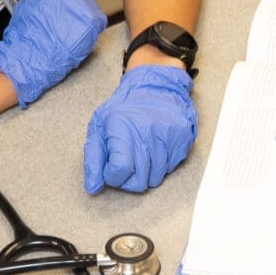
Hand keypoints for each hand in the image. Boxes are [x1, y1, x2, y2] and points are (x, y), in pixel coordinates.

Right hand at [0, 0, 106, 107]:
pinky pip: (98, 23)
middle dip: (78, 6)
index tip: (69, 1)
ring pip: (91, 8)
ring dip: (84, 19)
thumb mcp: (32, 0)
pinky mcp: (93, 18)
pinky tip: (77, 37)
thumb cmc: (27, 31)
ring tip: (70, 30)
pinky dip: (90, 31)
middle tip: (70, 19)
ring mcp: (83, 1)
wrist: (30, 52)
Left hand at [83, 64, 196, 193]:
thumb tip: (92, 188)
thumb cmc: (124, 108)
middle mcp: (147, 133)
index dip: (113, 175)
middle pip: (138, 181)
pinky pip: (171, 169)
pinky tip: (155, 148)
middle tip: (126, 164)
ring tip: (141, 154)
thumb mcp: (99, 128)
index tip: (112, 167)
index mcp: (122, 129)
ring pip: (156, 178)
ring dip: (146, 172)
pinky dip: (161, 165)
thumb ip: (93, 160)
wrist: (156, 86)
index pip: (119, 171)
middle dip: (128, 180)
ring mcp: (168, 137)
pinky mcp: (183, 139)